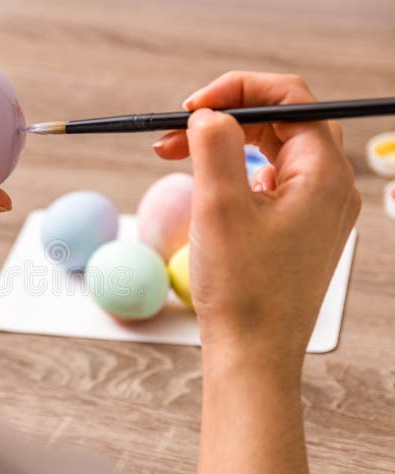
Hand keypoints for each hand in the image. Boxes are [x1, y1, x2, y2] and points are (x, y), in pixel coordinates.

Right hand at [154, 71, 359, 373]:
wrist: (253, 355)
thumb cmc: (242, 292)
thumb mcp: (219, 207)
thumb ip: (214, 146)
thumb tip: (208, 113)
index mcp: (322, 175)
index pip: (289, 99)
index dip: (236, 90)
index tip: (190, 108)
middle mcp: (328, 187)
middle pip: (280, 122)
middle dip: (224, 118)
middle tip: (173, 134)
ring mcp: (315, 209)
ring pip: (272, 151)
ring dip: (224, 146)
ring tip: (174, 156)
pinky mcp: (298, 228)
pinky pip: (268, 182)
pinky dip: (233, 174)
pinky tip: (204, 189)